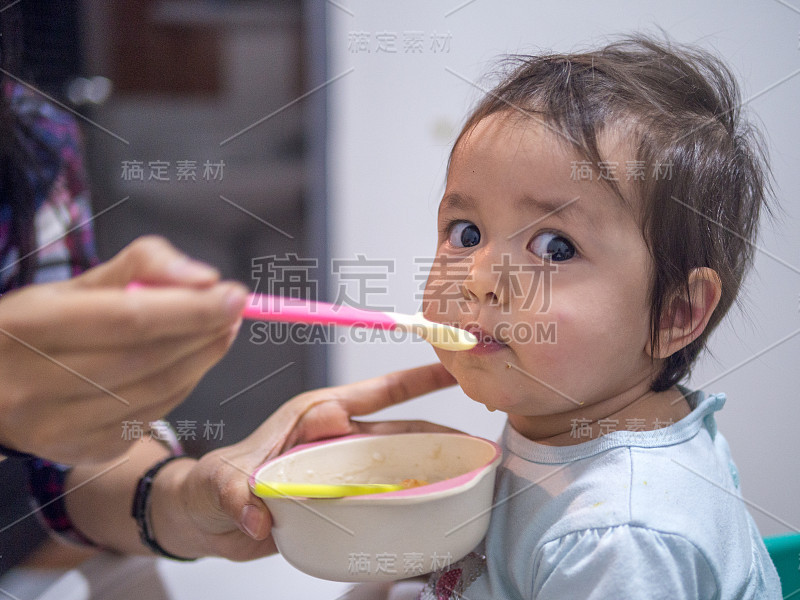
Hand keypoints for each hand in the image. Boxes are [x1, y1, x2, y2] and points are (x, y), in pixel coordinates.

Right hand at [0, 236, 247, 463]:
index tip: (235, 294)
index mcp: (29, 327)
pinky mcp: (82, 453)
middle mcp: (36, 384)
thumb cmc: (43, 327)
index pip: (128, 318)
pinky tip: (192, 362)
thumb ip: (143, 265)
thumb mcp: (77, 284)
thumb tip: (205, 278)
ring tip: (222, 330)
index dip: (190, 308)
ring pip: (157, 393)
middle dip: (204, 332)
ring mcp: (58, 428)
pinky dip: (183, 386)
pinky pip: (152, 417)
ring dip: (203, 359)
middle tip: (235, 310)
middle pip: (147, 358)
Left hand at [151, 363, 456, 560]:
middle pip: (401, 433)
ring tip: (469, 480)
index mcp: (316, 416)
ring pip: (398, 467)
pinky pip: (383, 500)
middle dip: (441, 435)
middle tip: (479, 446)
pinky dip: (408, 504)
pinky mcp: (340, 501)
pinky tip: (431, 514)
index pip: (377, 393)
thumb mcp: (217, 484)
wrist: (203, 519)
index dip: (418, 380)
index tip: (454, 366)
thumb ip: (234, 493)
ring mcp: (341, 472)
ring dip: (432, 471)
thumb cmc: (210, 486)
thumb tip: (258, 515)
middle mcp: (336, 440)